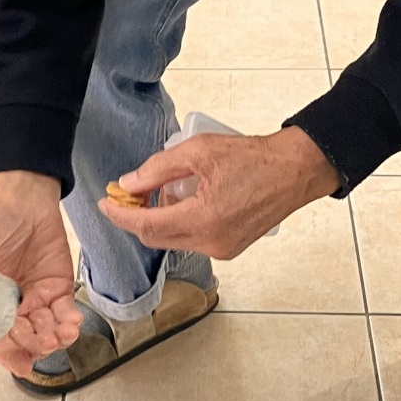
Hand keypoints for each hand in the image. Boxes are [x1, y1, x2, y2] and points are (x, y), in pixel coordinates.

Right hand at [0, 171, 80, 375]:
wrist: (20, 200)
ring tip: (61, 334)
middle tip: (43, 342)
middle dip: (36, 344)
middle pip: (26, 339)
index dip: (9, 355)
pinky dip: (70, 320)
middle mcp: (13, 309)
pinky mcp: (60, 288)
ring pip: (48, 330)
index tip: (21, 363)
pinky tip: (72, 322)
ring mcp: (37, 300)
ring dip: (56, 337)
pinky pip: (66, 312)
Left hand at [98, 126, 338, 258]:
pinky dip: (179, 224)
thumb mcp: (199, 151)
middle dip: (136, 218)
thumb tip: (128, 183)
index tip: (106, 203)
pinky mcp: (230, 248)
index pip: (147, 226)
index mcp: (203, 220)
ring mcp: (222, 249)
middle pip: (157, 238)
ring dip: (159, 220)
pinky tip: (181, 201)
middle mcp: (212, 242)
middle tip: (126, 196)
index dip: (121, 216)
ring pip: (174, 240)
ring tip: (158, 192)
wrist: (295, 170)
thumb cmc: (253, 157)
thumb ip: (158, 169)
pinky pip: (192, 240)